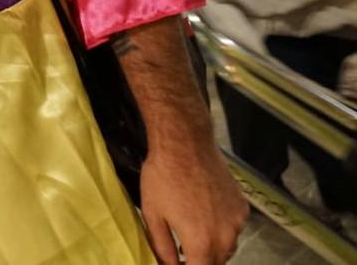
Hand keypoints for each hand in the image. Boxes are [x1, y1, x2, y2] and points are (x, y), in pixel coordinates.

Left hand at [139, 139, 247, 263]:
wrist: (185, 144)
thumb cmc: (163, 177)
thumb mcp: (153, 215)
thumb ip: (162, 248)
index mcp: (202, 242)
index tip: (178, 262)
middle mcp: (226, 237)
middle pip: (216, 263)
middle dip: (200, 260)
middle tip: (182, 250)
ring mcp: (238, 222)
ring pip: (227, 248)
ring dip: (212, 247)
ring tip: (193, 231)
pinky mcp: (243, 207)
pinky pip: (234, 228)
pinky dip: (222, 229)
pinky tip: (206, 213)